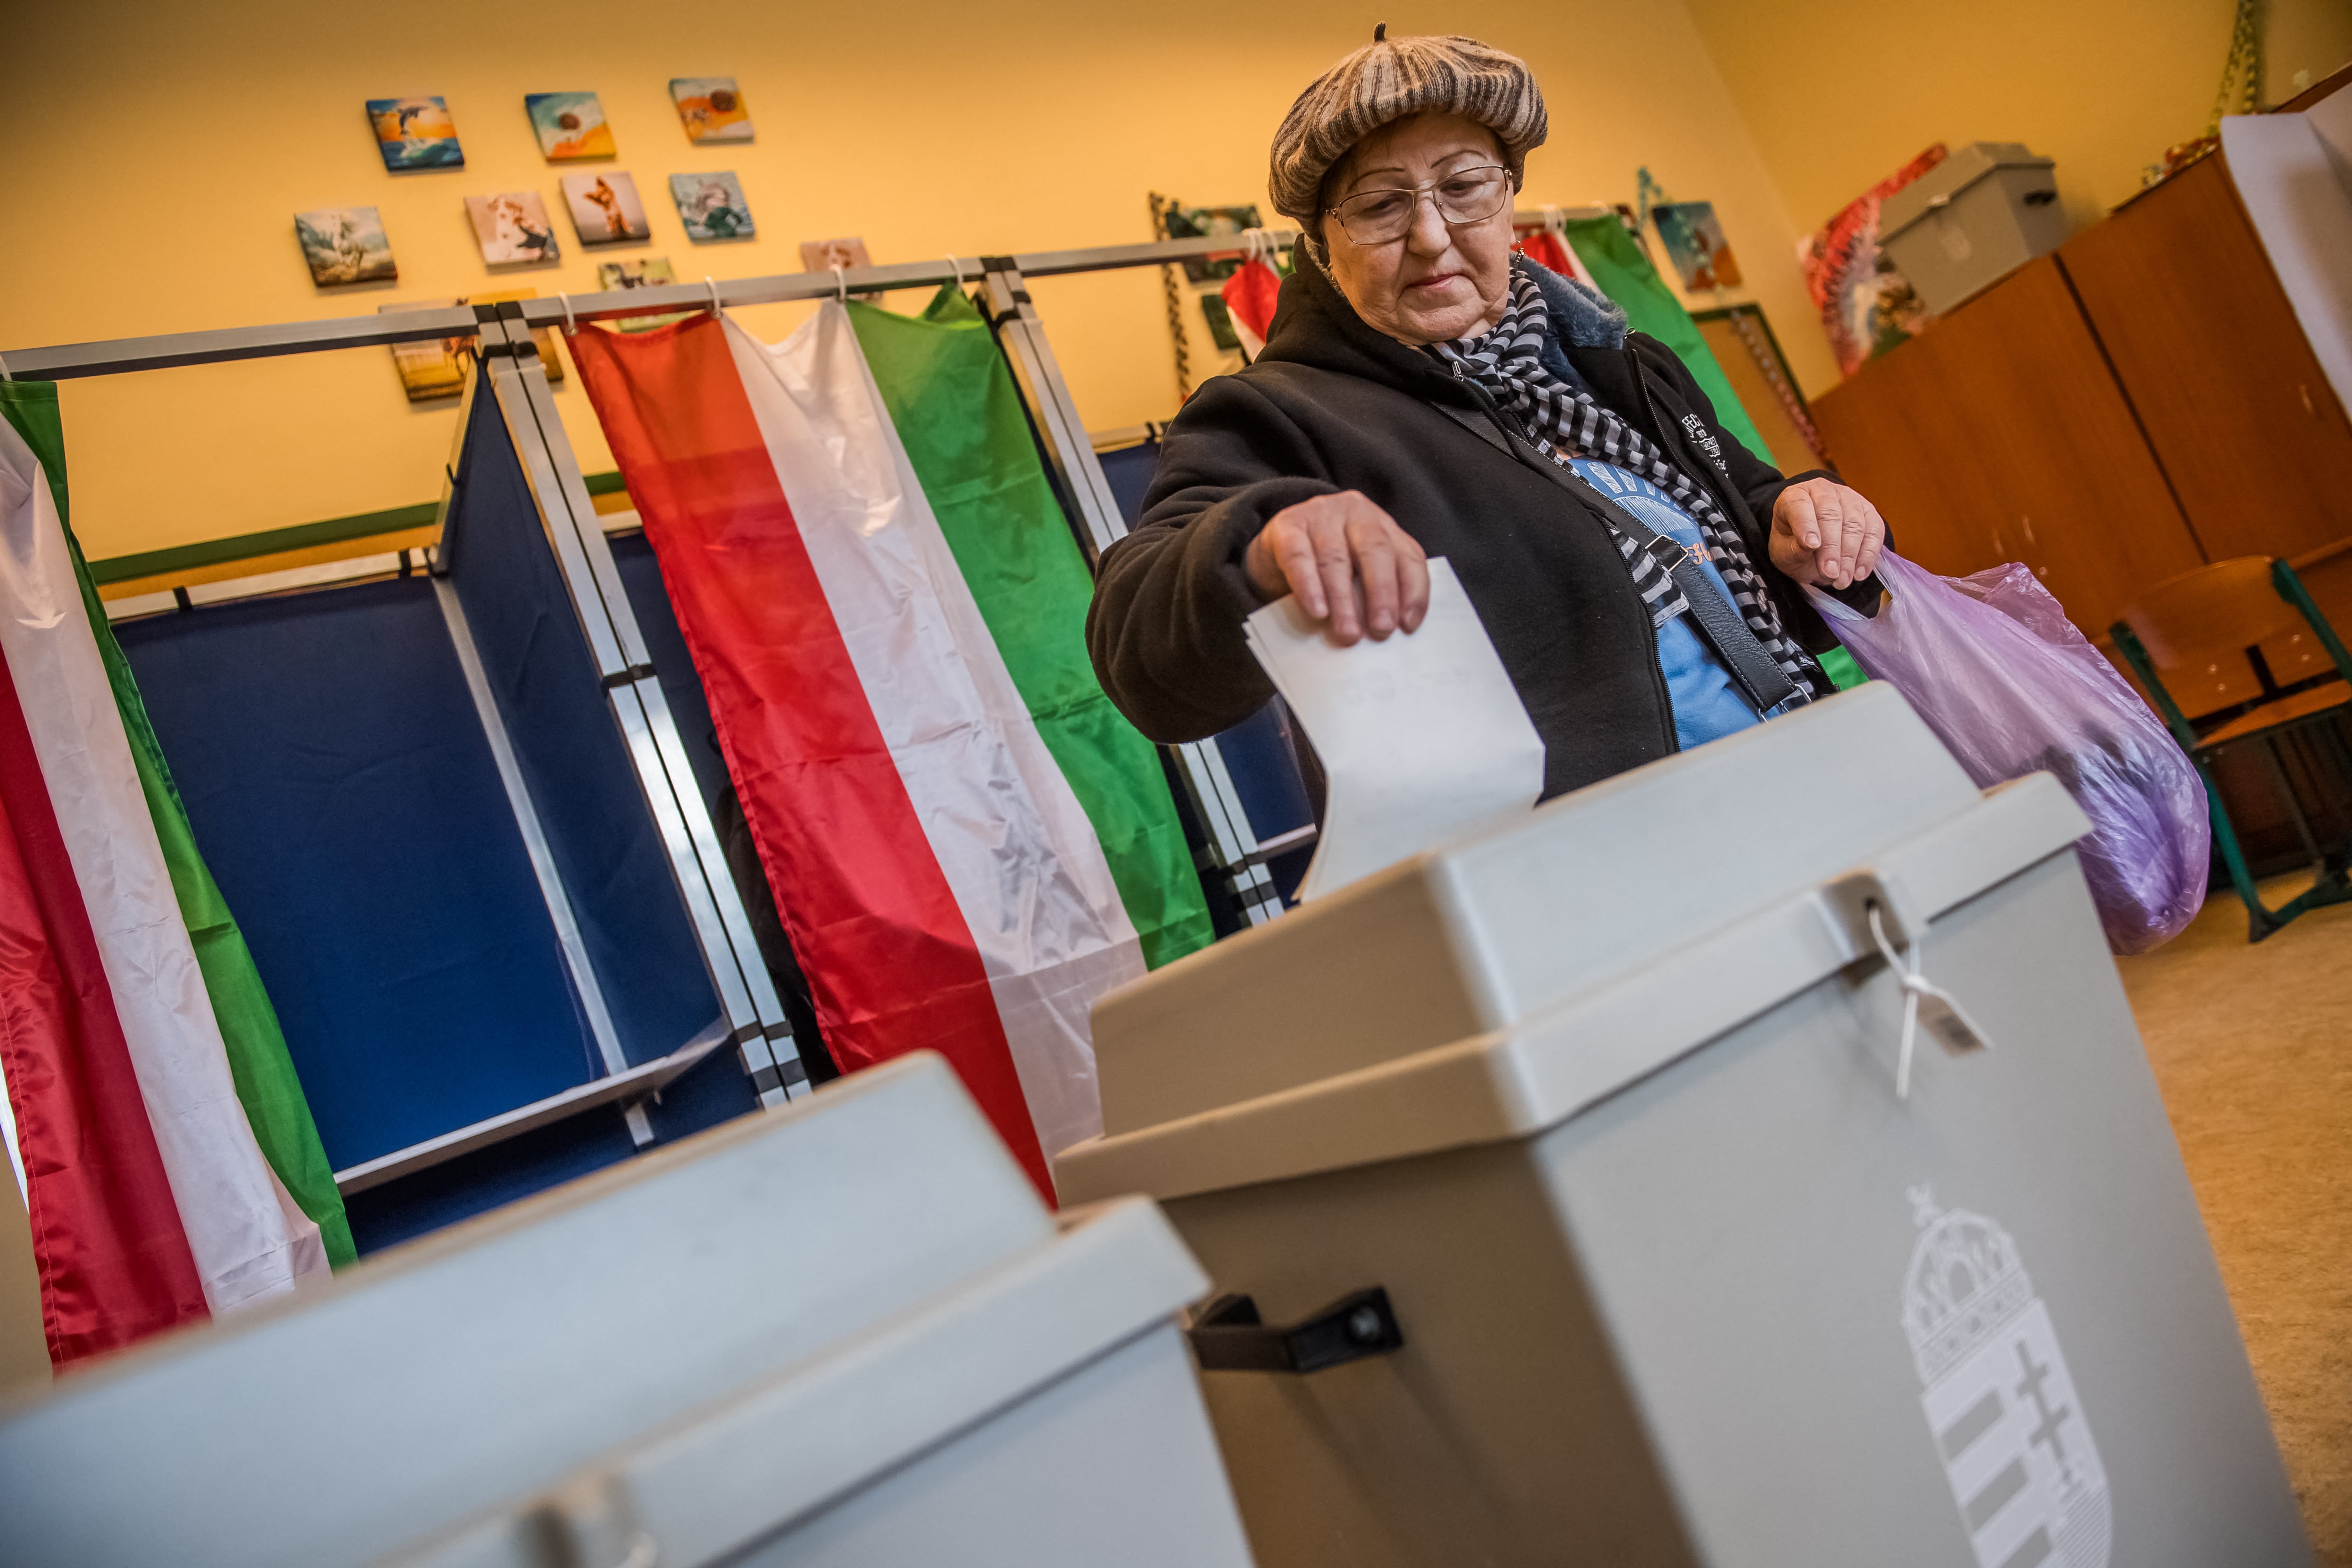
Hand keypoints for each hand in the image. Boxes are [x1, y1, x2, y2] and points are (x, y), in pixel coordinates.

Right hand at [1244, 491, 1430, 644]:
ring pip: (1336, 557)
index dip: (1413, 591)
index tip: (1408, 625)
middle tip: (1381, 630)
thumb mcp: (1358, 575)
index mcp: (1383, 526)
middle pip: (1375, 550)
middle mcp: (1355, 513)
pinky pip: (1299, 557)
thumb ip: (1374, 594)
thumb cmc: (1325, 568)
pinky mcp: (1286, 525)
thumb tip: (1385, 633)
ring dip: (1344, 600)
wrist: (1275, 548)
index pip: (1408, 556)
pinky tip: (1317, 612)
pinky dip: (1309, 587)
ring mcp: (1320, 514)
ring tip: (1347, 633)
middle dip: (1381, 593)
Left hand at [1770, 478, 1885, 590]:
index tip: (1812, 546)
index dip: (1806, 525)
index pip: (1799, 505)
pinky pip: (1874, 531)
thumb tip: (1810, 545)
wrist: (1812, 546)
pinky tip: (1859, 573)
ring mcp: (1849, 498)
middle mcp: (1823, 491)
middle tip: (1831, 574)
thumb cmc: (1794, 546)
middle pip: (1831, 516)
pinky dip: (1868, 555)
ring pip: (1855, 524)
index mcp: (1794, 496)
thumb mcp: (1783, 553)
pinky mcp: (1868, 511)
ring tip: (1843, 580)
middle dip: (1832, 548)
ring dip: (1850, 556)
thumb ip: (1793, 549)